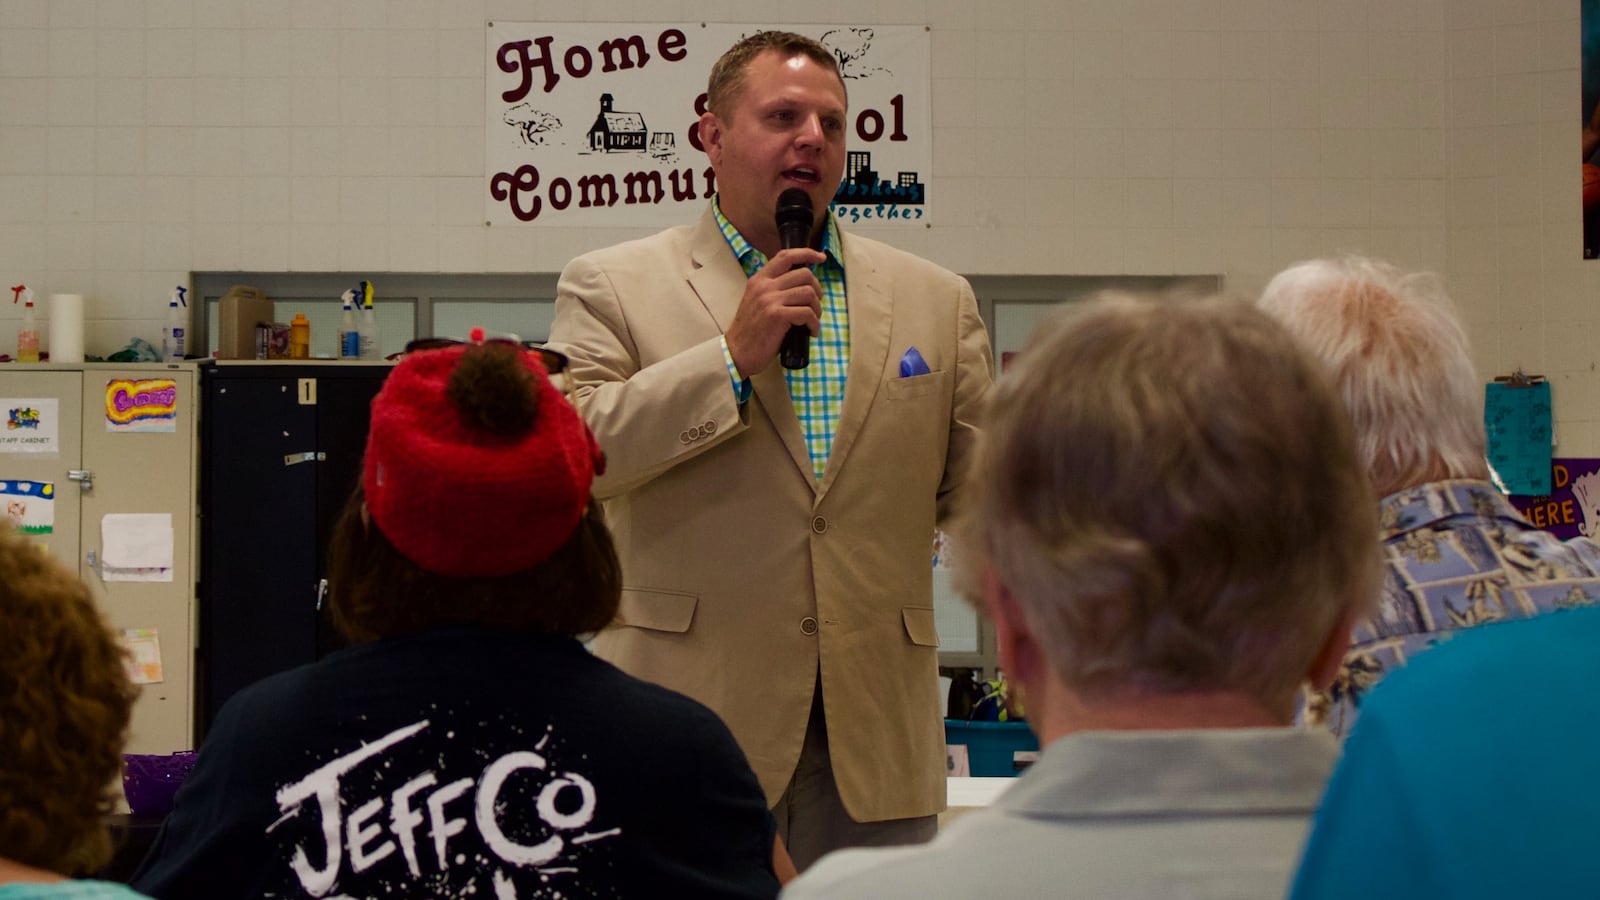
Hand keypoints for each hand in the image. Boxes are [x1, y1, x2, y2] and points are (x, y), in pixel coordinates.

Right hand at [724, 247, 824, 376]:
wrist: (737, 352)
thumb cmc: (751, 331)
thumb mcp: (758, 301)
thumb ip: (774, 290)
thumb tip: (803, 285)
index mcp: (759, 279)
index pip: (786, 256)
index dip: (807, 253)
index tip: (821, 258)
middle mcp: (764, 285)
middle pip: (805, 274)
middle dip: (817, 290)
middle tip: (815, 305)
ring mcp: (770, 300)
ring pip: (809, 293)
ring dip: (817, 309)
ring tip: (812, 321)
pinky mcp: (777, 315)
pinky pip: (807, 313)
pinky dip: (814, 324)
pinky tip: (811, 332)